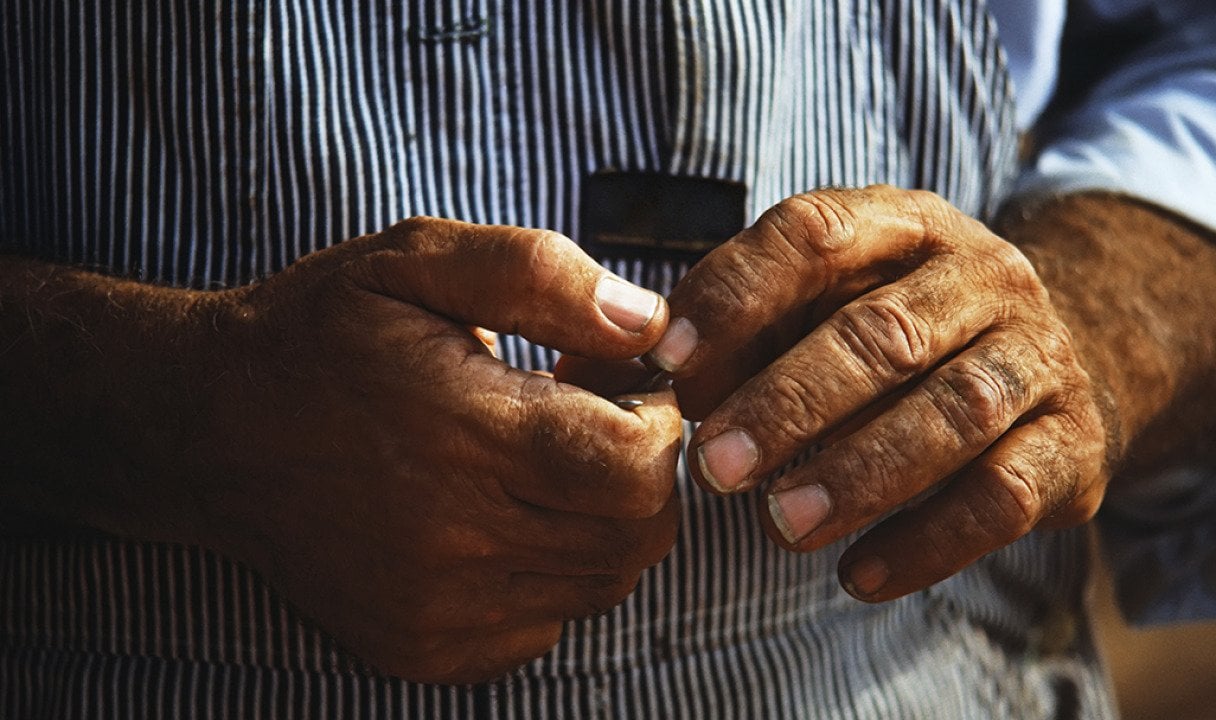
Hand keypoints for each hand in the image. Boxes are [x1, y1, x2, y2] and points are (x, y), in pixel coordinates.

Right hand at [183, 217, 680, 682]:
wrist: (208, 429)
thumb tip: (651, 325)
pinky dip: (552, 575)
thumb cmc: (322, 334)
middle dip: (644, 474)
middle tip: (595, 423)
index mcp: (466, 433)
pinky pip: (545, 625)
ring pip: (601, 584)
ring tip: (544, 465)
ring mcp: (438, 608)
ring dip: (603, 523)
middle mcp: (455, 538)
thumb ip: (541, 275)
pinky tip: (503, 518)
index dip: (661, 424)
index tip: (628, 389)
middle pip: (636, 536)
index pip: (637, 468)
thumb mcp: (418, 260)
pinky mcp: (422, 648)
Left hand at [647, 186, 1108, 601]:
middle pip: (885, 334)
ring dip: (859, 474)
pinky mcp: (1074, 443)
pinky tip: (856, 576)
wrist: (1050, 360)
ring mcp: (1038, 356)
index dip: (737, 294)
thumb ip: (747, 330)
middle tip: (713, 466)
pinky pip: (1004, 496)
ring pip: (954, 413)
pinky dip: (926, 540)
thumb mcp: (826, 302)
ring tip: (780, 525)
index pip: (815, 234)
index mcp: (904, 224)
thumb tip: (661, 380)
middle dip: (789, 403)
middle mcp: (982, 276)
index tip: (668, 360)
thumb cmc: (898, 333)